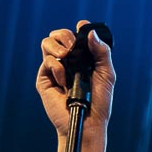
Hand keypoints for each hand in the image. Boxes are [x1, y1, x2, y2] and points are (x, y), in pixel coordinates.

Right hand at [36, 20, 115, 151]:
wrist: (87, 123)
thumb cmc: (99, 103)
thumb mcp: (106, 75)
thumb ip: (102, 52)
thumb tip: (90, 33)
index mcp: (82, 59)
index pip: (76, 36)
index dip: (78, 30)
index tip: (82, 28)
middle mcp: (67, 62)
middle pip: (58, 35)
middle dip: (65, 35)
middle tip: (73, 47)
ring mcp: (55, 70)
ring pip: (47, 43)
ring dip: (57, 46)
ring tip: (66, 58)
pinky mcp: (45, 79)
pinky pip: (47, 61)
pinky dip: (57, 68)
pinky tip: (64, 81)